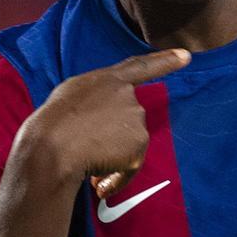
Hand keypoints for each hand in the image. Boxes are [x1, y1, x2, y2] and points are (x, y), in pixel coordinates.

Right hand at [22, 48, 189, 199]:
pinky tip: (96, 181)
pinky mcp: (138, 147)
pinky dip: (116, 178)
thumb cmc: (52, 123)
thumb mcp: (72, 95)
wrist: (51, 148)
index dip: (165, 61)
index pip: (141, 67)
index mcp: (109, 80)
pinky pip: (129, 168)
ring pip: (128, 145)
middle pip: (128, 121)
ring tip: (86, 160)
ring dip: (112, 157)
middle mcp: (128, 97)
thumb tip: (105, 120)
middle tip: (86, 147)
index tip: (186, 56)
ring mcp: (136, 121)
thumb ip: (96, 98)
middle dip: (111, 137)